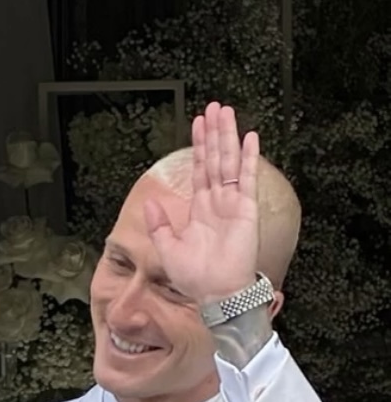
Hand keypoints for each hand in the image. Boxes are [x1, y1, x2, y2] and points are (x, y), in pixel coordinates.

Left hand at [144, 101, 260, 304]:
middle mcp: (217, 202)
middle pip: (214, 159)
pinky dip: (248, 158)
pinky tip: (250, 137)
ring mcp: (233, 203)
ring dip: (228, 137)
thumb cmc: (195, 277)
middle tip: (214, 107)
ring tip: (226, 112)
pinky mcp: (246, 209)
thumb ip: (159, 226)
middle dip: (214, 133)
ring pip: (229, 162)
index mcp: (200, 209)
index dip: (198, 146)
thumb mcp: (167, 250)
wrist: (217, 294)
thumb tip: (150, 203)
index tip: (198, 123)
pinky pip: (247, 178)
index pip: (199, 170)